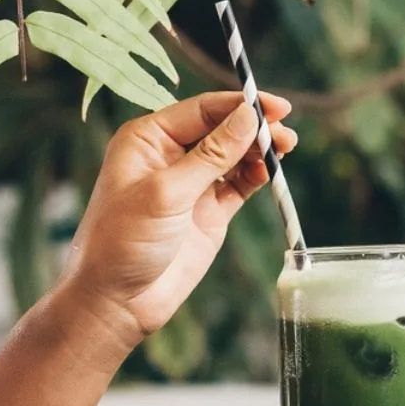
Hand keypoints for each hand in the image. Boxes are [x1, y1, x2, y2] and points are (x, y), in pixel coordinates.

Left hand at [60, 91, 298, 346]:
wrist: (119, 300)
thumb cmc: (124, 242)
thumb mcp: (168, 192)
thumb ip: (212, 154)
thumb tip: (248, 117)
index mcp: (148, 139)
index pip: (202, 110)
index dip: (239, 105)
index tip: (274, 107)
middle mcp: (170, 156)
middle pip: (223, 128)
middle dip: (255, 127)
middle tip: (285, 132)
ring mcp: (192, 184)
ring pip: (235, 154)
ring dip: (260, 150)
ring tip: (285, 148)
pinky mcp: (210, 210)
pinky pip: (240, 183)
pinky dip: (257, 175)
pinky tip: (270, 172)